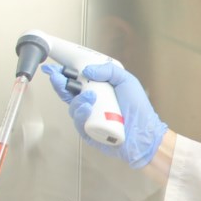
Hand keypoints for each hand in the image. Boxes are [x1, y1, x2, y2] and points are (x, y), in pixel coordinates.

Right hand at [43, 62, 167, 168]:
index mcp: (98, 91)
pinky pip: (79, 123)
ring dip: (77, 100)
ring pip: (73, 107)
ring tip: (90, 96)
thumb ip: (109, 71)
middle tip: (57, 76)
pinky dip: (81, 114)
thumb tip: (87, 70)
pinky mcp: (89, 133)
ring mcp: (89, 119)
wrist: (145, 133)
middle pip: (68, 93)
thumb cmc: (138, 108)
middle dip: (60, 84)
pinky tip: (87, 108)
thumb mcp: (127, 81)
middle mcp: (91, 104)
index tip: (55, 67)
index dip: (64, 74)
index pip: (77, 81)